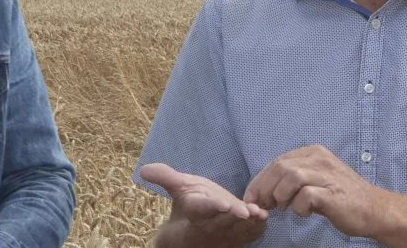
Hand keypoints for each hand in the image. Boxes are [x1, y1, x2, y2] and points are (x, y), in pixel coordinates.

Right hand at [140, 163, 267, 243]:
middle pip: (222, 222)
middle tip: (245, 211)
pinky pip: (249, 235)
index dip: (211, 208)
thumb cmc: (188, 205)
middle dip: (233, 217)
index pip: (201, 210)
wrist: (194, 233)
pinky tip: (264, 218)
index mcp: (194, 212)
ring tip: (258, 214)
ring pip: (237, 231)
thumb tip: (142, 169)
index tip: (222, 204)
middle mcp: (209, 227)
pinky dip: (257, 229)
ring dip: (248, 224)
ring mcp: (225, 235)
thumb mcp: (178, 188)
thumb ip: (165, 177)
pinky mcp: (239, 238)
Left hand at [244, 144, 388, 238]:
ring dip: (280, 196)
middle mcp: (319, 158)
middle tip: (264, 205)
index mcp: (313, 152)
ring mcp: (327, 174)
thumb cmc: (342, 196)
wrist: (374, 209)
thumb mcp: (316, 179)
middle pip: (280, 167)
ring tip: (285, 208)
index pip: (277, 161)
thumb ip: (293, 180)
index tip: (252, 197)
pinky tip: (305, 213)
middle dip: (265, 188)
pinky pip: (304, 196)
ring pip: (290, 177)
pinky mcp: (332, 193)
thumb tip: (265, 192)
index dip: (260, 180)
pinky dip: (298, 207)